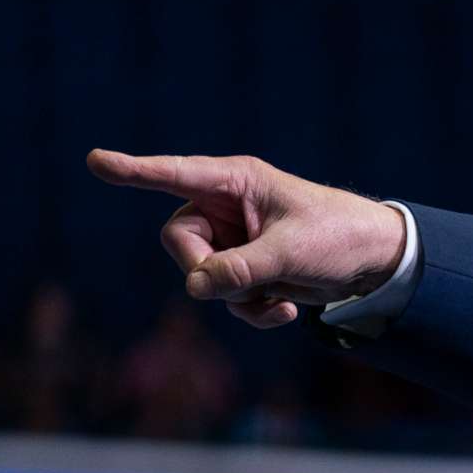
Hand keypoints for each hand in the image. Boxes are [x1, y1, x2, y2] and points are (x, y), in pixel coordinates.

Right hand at [86, 149, 407, 329]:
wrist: (376, 262)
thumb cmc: (340, 237)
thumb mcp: (292, 252)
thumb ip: (242, 268)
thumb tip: (196, 287)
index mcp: (236, 181)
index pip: (175, 174)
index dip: (134, 170)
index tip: (96, 161)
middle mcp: (226, 206)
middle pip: (179, 240)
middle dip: (206, 270)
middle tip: (241, 283)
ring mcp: (232, 239)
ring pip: (201, 275)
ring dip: (235, 296)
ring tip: (277, 298)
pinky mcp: (244, 268)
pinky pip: (224, 295)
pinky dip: (249, 309)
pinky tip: (284, 311)